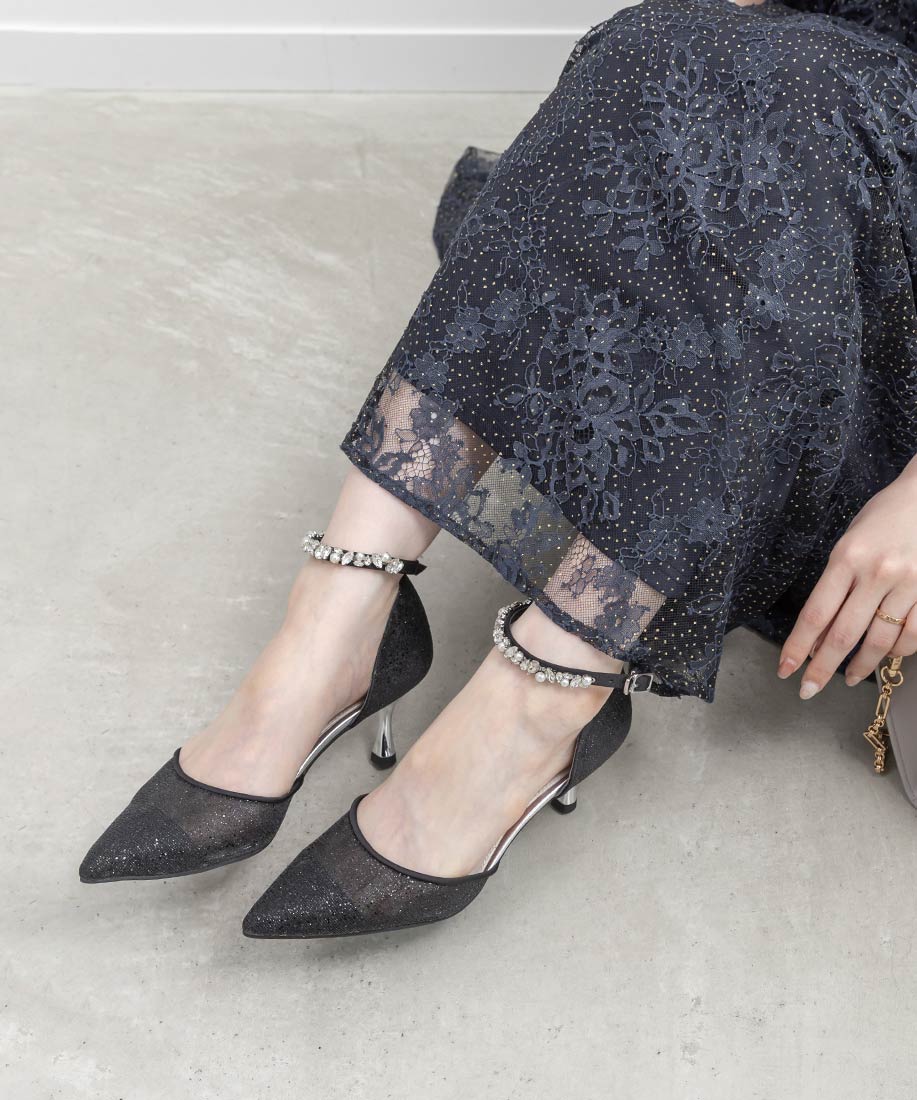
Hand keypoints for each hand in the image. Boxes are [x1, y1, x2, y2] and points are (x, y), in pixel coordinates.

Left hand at [777, 462, 916, 698]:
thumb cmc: (884, 518)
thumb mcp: (849, 544)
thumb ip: (835, 586)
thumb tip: (820, 633)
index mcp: (846, 558)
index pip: (815, 615)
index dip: (797, 648)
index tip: (785, 670)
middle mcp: (876, 573)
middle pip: (843, 635)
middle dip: (822, 669)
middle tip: (808, 689)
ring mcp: (908, 584)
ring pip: (880, 642)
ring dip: (861, 667)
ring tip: (849, 678)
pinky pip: (913, 636)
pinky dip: (897, 652)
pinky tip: (886, 658)